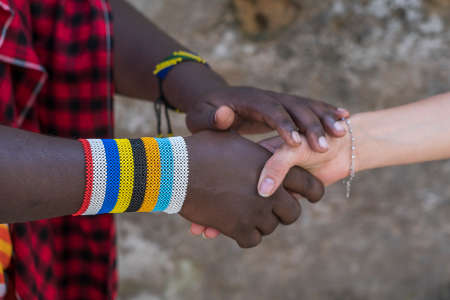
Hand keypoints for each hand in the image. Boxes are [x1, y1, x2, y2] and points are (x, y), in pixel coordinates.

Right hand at [181, 131, 323, 247]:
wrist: (176, 170)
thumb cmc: (201, 150)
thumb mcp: (230, 139)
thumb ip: (251, 145)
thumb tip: (256, 136)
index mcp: (273, 166)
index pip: (310, 185)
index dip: (312, 192)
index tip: (308, 196)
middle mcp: (270, 191)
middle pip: (293, 212)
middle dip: (284, 211)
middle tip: (271, 208)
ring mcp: (255, 211)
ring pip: (271, 227)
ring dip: (262, 222)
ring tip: (247, 212)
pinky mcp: (237, 227)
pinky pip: (252, 240)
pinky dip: (246, 235)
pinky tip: (236, 225)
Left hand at [185, 86, 348, 150]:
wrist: (212, 97)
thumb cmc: (204, 113)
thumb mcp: (199, 117)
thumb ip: (209, 118)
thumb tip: (224, 114)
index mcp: (248, 100)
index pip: (269, 109)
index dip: (283, 124)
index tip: (295, 143)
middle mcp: (267, 96)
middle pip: (293, 106)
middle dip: (310, 124)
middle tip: (324, 145)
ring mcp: (278, 98)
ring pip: (305, 105)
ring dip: (323, 117)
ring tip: (342, 132)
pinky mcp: (285, 104)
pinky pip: (308, 105)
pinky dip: (326, 110)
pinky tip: (344, 117)